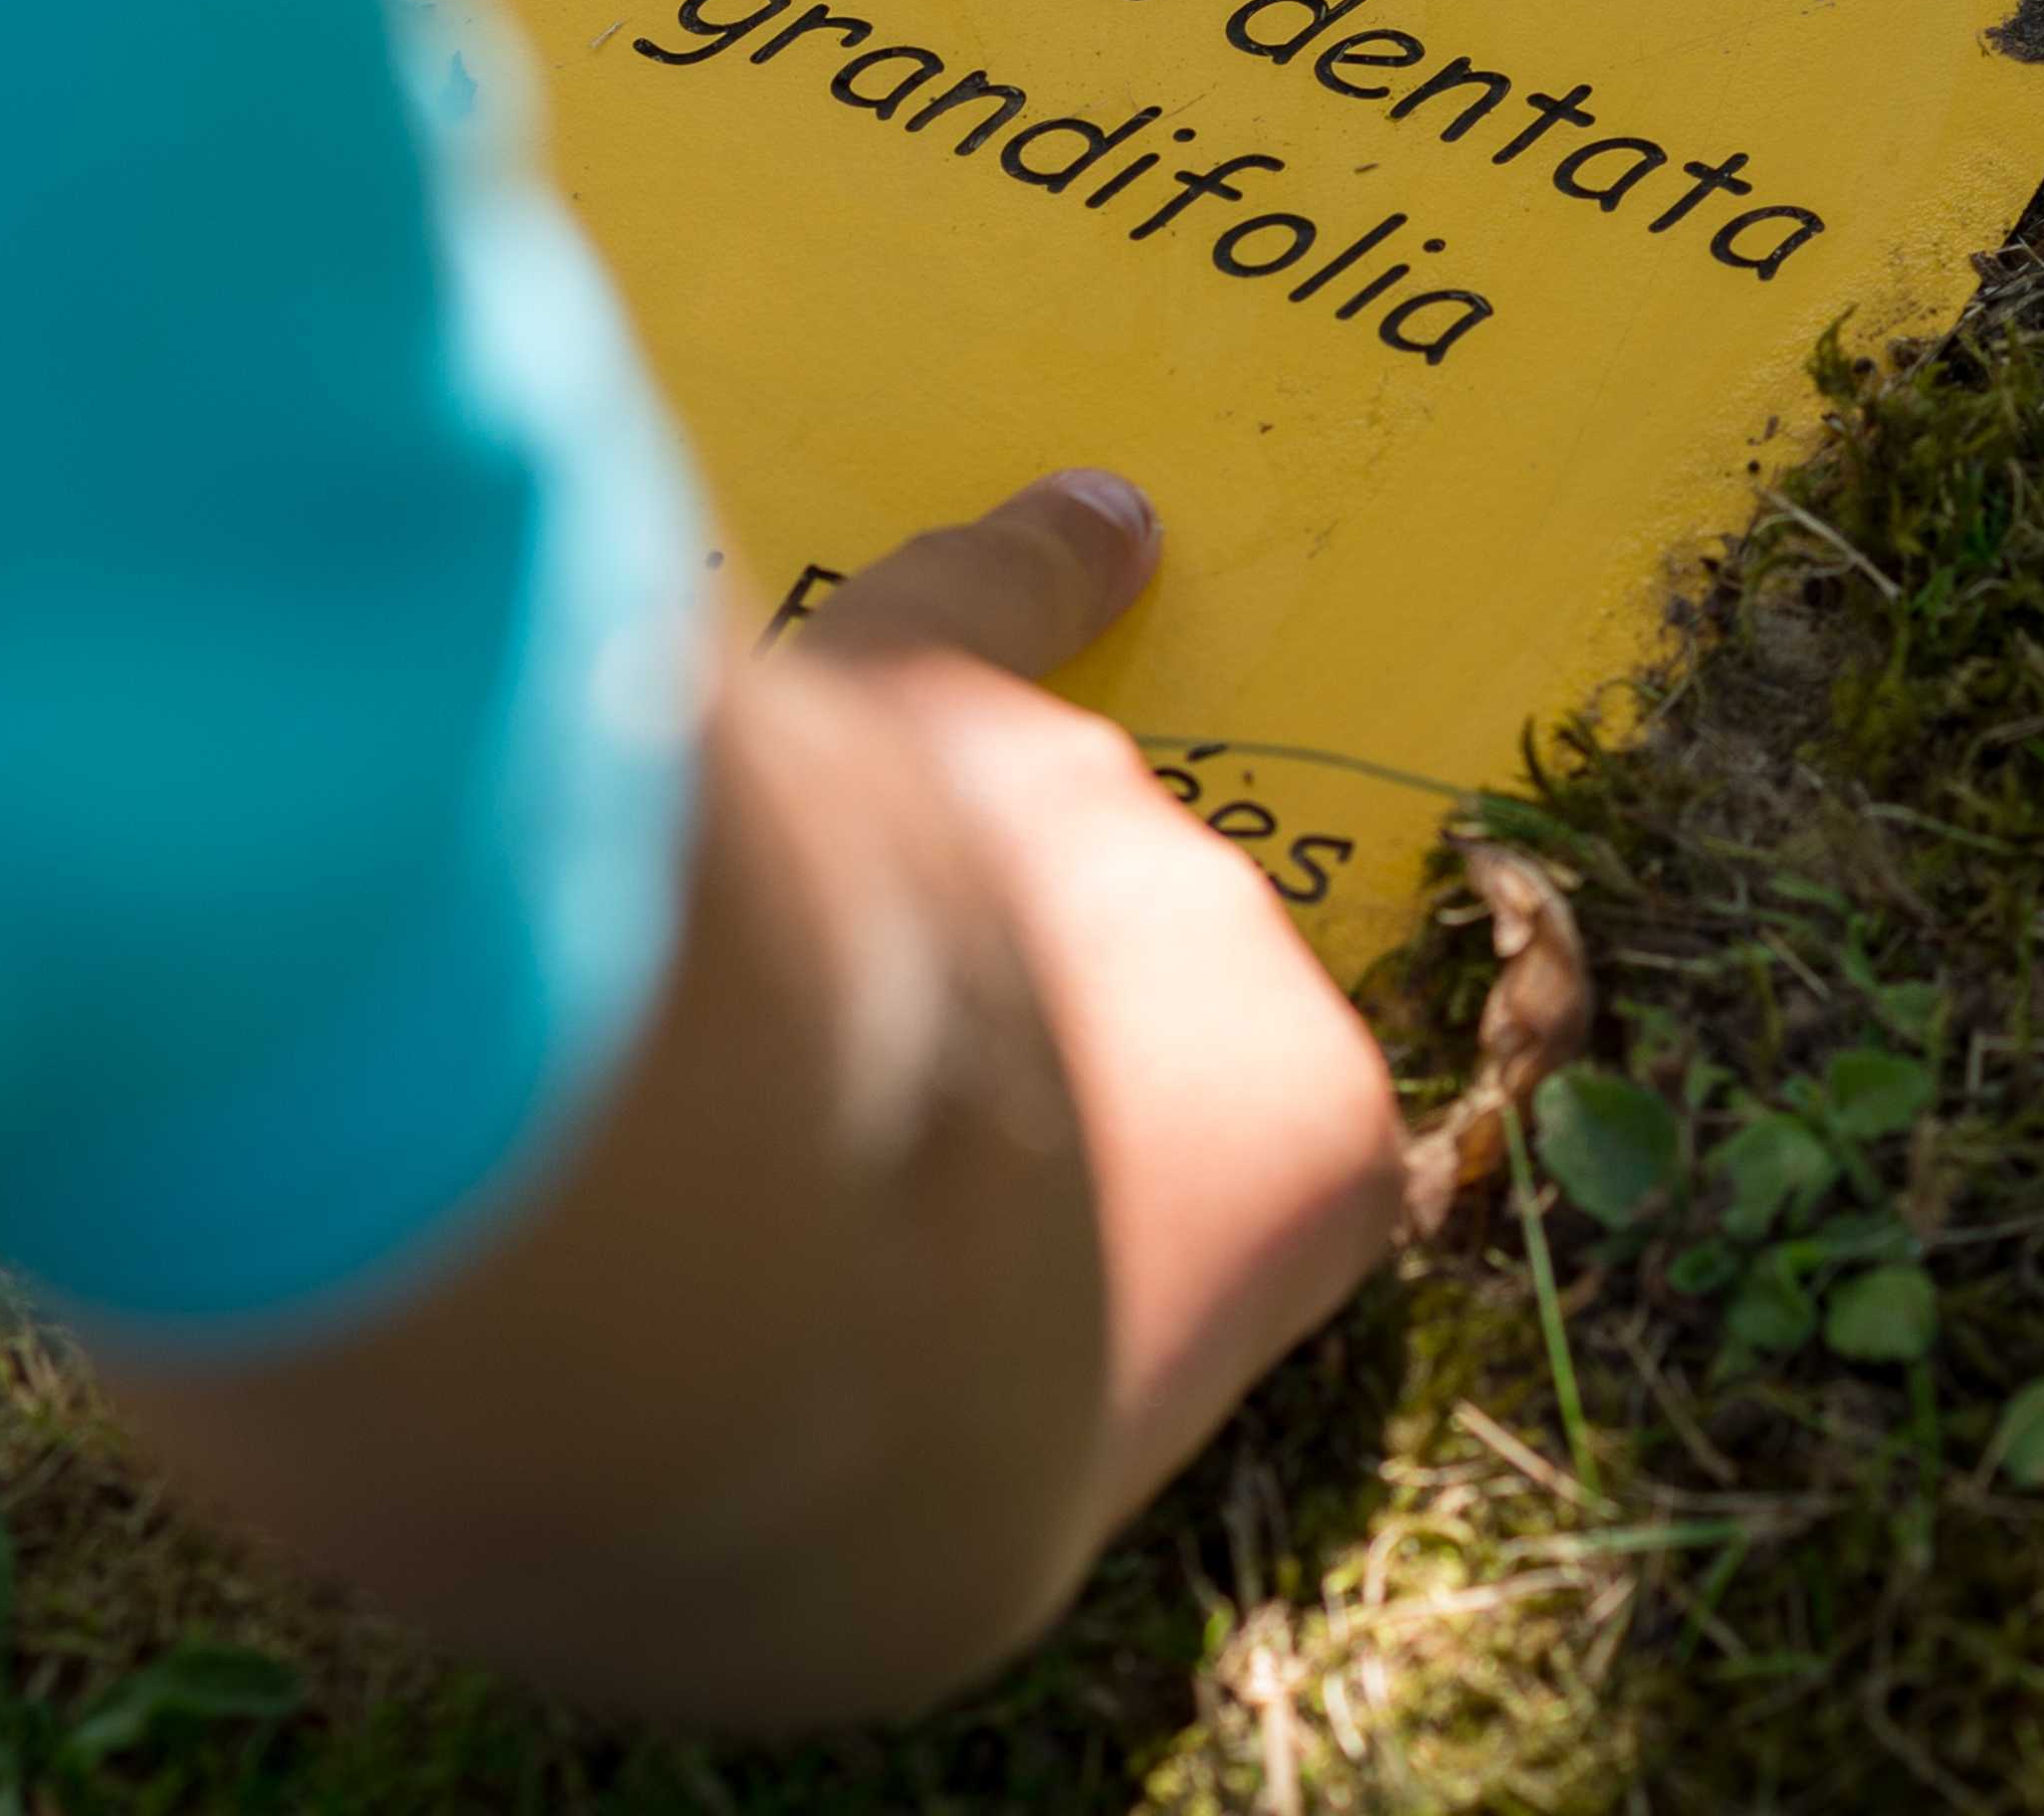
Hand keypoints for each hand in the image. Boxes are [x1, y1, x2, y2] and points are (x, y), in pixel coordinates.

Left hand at [799, 473, 1407, 1517]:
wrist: (730, 1278)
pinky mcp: (931, 700)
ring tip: (740, 1007)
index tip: (996, 1277)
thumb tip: (867, 1404)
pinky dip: (1023, 575)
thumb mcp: (958, 1512)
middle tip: (795, 1178)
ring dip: (883, 910)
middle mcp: (1231, 957)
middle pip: (1080, 999)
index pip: (1240, 1166)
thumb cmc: (847, 1472)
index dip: (1082, 1228)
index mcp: (1313, 1167)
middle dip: (958, 1074)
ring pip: (987, 845)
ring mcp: (1086, 818)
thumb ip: (972, 1404)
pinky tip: (1085, 531)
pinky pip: (988, 616)